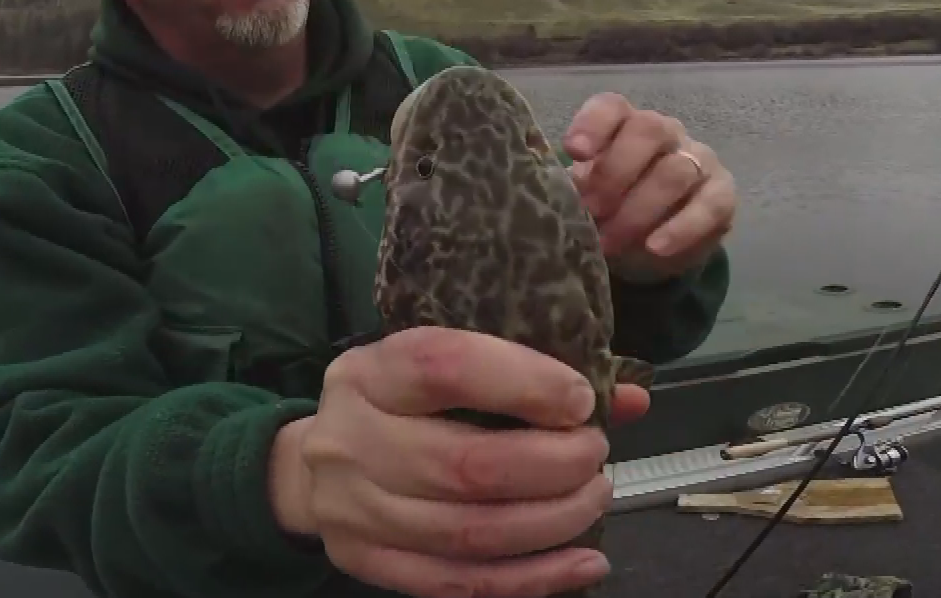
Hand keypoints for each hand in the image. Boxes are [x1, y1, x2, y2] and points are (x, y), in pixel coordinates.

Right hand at [268, 326, 633, 597]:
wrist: (312, 466)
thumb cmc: (397, 403)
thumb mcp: (440, 364)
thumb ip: (526, 373)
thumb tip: (628, 399)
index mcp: (370, 372)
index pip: (445, 367)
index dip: (523, 383)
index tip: (579, 399)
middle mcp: (352, 440)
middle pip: (464, 465)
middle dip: (552, 466)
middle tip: (595, 457)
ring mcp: (357, 511)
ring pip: (470, 533)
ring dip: (552, 523)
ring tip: (594, 499)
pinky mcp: (370, 563)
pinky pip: (461, 584)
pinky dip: (533, 578)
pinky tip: (583, 562)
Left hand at [563, 92, 736, 284]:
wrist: (654, 247)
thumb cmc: (613, 209)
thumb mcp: (590, 198)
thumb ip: (579, 188)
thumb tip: (564, 190)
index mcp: (625, 125)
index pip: (612, 107)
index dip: (593, 124)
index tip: (574, 152)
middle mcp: (665, 133)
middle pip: (648, 130)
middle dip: (615, 171)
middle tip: (591, 210)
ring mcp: (698, 160)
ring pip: (675, 171)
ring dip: (639, 209)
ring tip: (612, 241)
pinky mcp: (722, 195)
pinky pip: (709, 206)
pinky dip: (680, 228)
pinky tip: (656, 247)